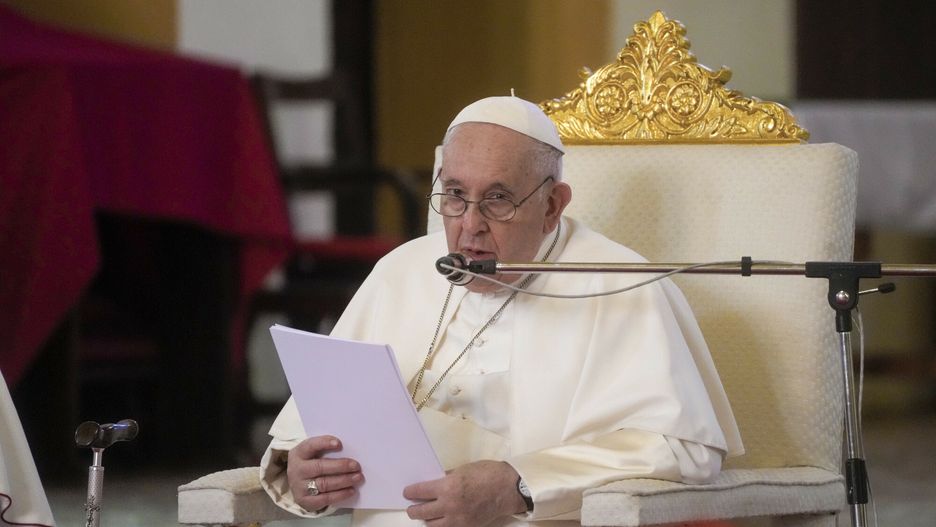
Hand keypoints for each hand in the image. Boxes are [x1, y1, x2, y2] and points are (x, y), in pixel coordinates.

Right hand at [287, 435, 362, 512]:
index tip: (339, 444)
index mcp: (299, 453)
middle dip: (340, 466)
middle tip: (356, 466)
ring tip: (358, 477)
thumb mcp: (313, 453)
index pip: (310, 446)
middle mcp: (297, 470)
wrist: (296, 483)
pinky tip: (351, 490)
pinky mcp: (304, 501)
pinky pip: (325, 499)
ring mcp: (299, 487)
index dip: (324, 443)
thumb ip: (326, 450)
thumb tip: (349, 450)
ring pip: (324, 484)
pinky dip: (340, 495)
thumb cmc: (311, 463)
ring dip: (344, 481)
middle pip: (320, 467)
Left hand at [403, 460, 526, 525]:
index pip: (420, 492)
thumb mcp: (463, 469)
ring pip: (432, 525)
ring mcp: (458, 519)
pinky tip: (441, 521)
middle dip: (413, 510)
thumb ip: (447, 477)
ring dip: (427, 519)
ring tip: (426, 514)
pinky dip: (442, 525)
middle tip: (411, 507)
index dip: (410, 492)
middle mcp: (449, 505)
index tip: (407, 493)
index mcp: (448, 487)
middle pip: (421, 512)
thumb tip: (436, 482)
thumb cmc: (487, 473)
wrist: (508, 489)